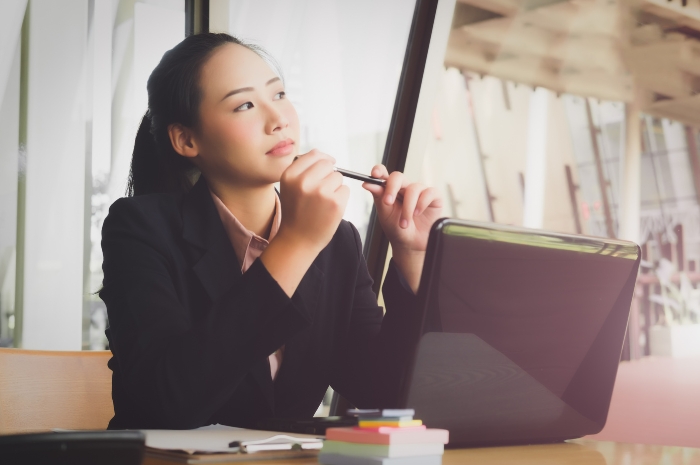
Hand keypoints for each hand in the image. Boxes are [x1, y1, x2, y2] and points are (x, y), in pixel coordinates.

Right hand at [261, 150, 348, 296]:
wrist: (297, 240)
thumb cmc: (296, 213)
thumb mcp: (291, 187)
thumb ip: (304, 169)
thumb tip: (327, 157)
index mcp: (290, 175)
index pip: (314, 155)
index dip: (322, 161)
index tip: (324, 170)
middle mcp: (304, 181)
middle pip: (328, 164)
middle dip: (328, 175)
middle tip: (321, 192)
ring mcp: (321, 191)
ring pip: (338, 177)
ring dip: (335, 187)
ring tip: (323, 202)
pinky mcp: (335, 202)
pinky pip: (345, 190)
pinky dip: (341, 198)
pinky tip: (329, 209)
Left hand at [362, 165, 442, 292]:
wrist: (411, 245)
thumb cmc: (397, 229)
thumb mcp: (385, 214)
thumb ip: (378, 197)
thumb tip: (367, 183)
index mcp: (390, 190)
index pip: (384, 174)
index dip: (379, 170)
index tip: (375, 174)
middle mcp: (405, 188)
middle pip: (398, 177)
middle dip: (392, 188)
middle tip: (387, 202)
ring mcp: (420, 191)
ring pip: (413, 188)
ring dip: (407, 208)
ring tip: (404, 224)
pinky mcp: (434, 197)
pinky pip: (429, 192)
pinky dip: (422, 204)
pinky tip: (417, 214)